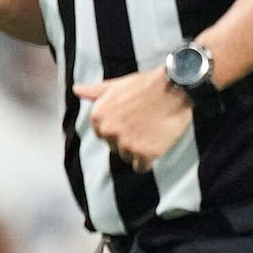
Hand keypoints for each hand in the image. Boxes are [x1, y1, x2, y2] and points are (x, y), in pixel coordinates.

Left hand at [75, 67, 192, 170]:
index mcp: (98, 116)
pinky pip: (141, 166)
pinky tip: (157, 144)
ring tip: (152, 130)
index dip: (119, 128)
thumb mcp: (117, 85)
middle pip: (115, 147)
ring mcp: (125, 143)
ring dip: (139, 149)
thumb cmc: (147, 85)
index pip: (103, 135)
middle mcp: (108, 131)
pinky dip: (149, 160)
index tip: (132, 119)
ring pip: (128, 157)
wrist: (175, 88)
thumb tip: (77, 90)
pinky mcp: (143, 153)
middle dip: (129, 139)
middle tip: (145, 124)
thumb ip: (95, 92)